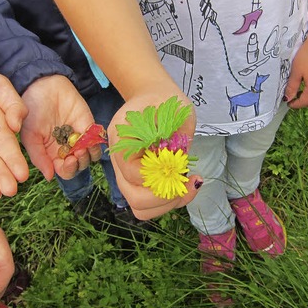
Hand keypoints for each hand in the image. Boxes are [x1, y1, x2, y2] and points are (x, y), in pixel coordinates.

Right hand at [20, 75, 99, 180]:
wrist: (44, 86)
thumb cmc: (32, 110)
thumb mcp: (29, 135)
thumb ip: (39, 156)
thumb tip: (49, 177)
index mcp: (52, 154)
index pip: (64, 171)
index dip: (68, 169)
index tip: (67, 160)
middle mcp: (66, 149)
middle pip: (79, 166)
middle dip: (79, 163)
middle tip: (76, 153)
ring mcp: (79, 138)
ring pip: (90, 157)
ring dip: (89, 156)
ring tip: (82, 146)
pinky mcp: (88, 127)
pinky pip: (97, 142)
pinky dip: (96, 144)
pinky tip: (89, 139)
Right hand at [108, 91, 202, 219]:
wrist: (152, 99)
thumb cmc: (164, 102)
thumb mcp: (175, 110)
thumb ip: (175, 134)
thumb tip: (177, 163)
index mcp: (121, 138)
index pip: (133, 173)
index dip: (160, 175)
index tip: (184, 166)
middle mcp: (118, 161)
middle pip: (134, 197)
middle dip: (166, 196)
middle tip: (189, 182)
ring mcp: (126, 175)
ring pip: (140, 207)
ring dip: (168, 204)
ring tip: (188, 186)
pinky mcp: (137, 183)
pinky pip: (148, 206)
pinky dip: (168, 203)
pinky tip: (184, 187)